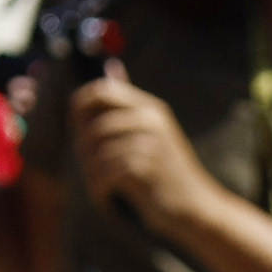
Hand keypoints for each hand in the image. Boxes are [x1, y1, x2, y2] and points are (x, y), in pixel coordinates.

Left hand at [69, 67, 231, 247]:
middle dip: (81, 146)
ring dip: (90, 174)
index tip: (74, 128)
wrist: (197, 206)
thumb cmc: (167, 170)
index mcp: (149, 107)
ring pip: (96, 153)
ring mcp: (150, 143)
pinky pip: (105, 173)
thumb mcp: (153, 131)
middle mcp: (150, 120)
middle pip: (93, 124)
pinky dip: (98, 188)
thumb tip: (112, 65)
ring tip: (98, 185)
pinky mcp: (147, 168)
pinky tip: (105, 198)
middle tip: (87, 165)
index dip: (79, 106)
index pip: (101, 90)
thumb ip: (129, 104)